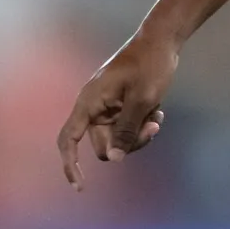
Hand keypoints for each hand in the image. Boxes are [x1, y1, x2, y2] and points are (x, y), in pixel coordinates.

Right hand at [57, 35, 178, 188]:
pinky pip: (127, 130)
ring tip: (157, 117)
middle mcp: (94, 108)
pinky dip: (142, 126)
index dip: (70, 164)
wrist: (160, 42)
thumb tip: (114, 158)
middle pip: (104, 145)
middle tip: (153, 129)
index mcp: (89, 103)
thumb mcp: (141, 100)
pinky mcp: (120, 108)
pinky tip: (157, 113)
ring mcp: (108, 109)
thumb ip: (127, 130)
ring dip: (140, 135)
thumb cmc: (148, 65)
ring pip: (119, 140)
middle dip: (129, 144)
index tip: (80, 186)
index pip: (69, 139)